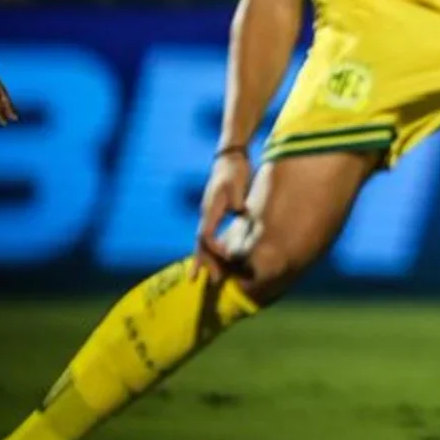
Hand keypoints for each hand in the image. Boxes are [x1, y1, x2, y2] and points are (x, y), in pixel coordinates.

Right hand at [193, 147, 254, 280]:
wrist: (230, 158)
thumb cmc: (235, 171)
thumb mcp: (237, 185)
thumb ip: (238, 200)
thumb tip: (241, 212)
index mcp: (211, 209)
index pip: (206, 235)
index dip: (214, 249)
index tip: (226, 257)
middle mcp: (205, 213)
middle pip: (200, 243)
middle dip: (205, 262)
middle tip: (214, 281)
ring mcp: (207, 214)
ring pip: (201, 242)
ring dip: (203, 260)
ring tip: (198, 277)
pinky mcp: (213, 213)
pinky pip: (207, 236)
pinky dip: (207, 249)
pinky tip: (211, 259)